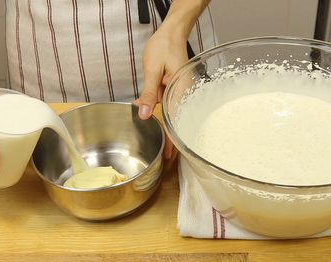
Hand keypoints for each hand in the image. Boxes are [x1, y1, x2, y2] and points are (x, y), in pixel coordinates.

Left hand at [135, 26, 187, 160]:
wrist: (172, 33)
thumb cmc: (164, 46)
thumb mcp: (152, 69)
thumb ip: (149, 93)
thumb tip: (145, 114)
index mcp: (181, 91)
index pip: (176, 121)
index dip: (172, 140)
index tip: (169, 156)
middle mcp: (185, 95)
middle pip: (178, 123)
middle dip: (173, 142)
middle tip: (167, 160)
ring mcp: (183, 94)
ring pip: (175, 116)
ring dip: (169, 130)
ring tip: (166, 150)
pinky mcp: (178, 92)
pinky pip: (171, 107)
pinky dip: (166, 116)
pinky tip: (158, 122)